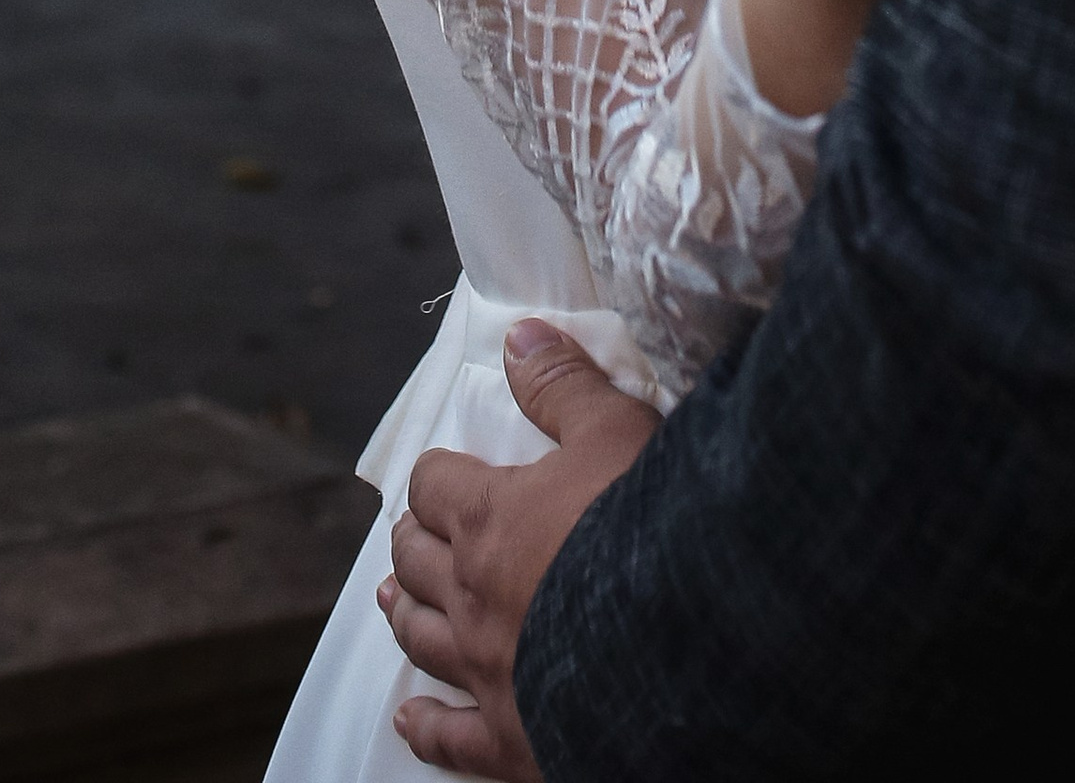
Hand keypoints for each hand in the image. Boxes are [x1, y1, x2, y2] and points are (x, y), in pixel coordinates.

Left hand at [380, 323, 659, 776]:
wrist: (680, 642)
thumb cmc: (649, 526)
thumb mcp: (616, 430)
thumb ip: (563, 384)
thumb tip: (519, 336)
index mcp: (488, 517)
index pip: (435, 484)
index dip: (438, 475)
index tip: (448, 473)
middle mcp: (471, 595)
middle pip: (416, 560)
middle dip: (415, 540)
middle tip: (418, 533)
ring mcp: (484, 670)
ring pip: (420, 638)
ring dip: (406, 613)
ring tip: (394, 599)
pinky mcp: (508, 738)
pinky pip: (449, 736)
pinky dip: (424, 725)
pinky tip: (410, 719)